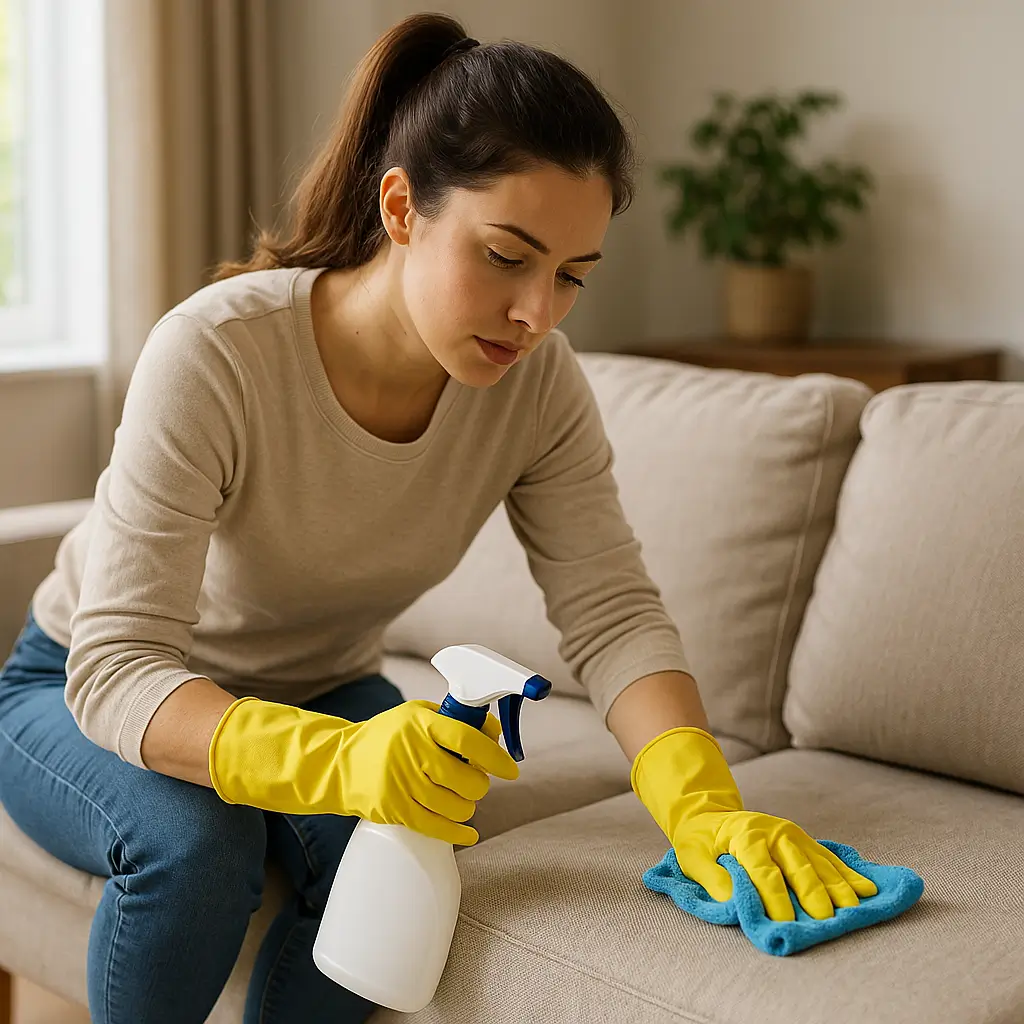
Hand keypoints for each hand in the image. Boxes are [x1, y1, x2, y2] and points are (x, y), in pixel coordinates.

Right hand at [208, 697, 518, 845]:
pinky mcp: (394, 810)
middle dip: (480, 785)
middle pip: (466, 779)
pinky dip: (459, 833)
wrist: (337, 763)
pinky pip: (437, 827)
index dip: (494, 756)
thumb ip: (456, 721)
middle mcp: (412, 752)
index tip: (510, 768)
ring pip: (456, 806)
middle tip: (476, 781)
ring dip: (468, 806)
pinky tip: (469, 832)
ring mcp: (402, 783)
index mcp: (421, 723)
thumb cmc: (386, 736)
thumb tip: (496, 734)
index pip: (467, 740)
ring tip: (463, 799)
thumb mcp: (417, 715)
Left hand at [631, 727, 877, 921]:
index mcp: (745, 835)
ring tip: (855, 908)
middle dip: (813, 893)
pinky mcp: (802, 840)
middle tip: (827, 919)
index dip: (775, 898)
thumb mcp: (693, 857)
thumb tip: (735, 902)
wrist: (709, 816)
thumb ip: (713, 879)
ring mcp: (791, 834)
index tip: (786, 922)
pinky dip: (847, 873)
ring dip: (838, 885)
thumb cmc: (700, 841)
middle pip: (798, 866)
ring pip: (818, 862)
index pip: (764, 872)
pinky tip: (866, 888)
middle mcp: (773, 831)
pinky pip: (827, 857)